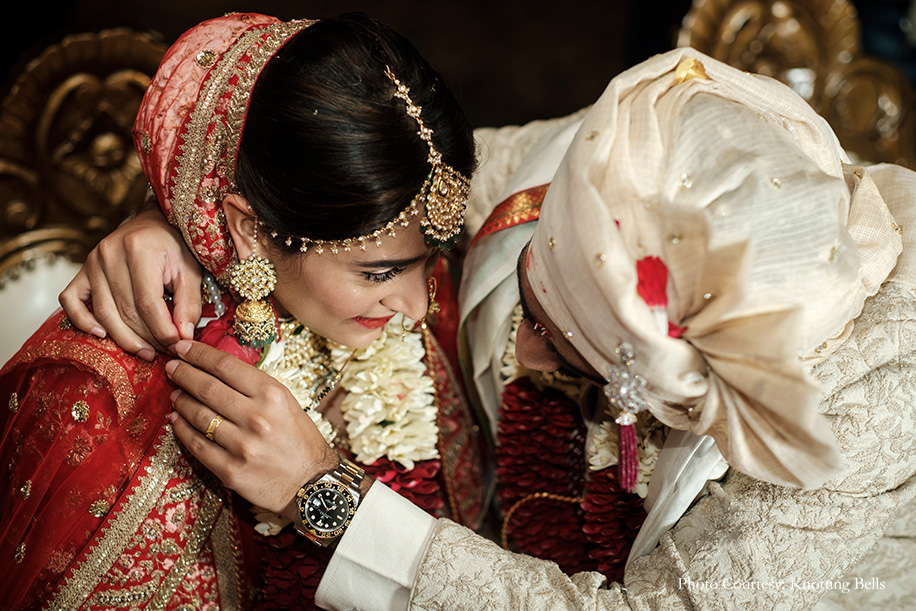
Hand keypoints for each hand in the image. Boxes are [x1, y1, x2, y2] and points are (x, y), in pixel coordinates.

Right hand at [59, 207, 203, 358]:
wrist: (153, 224)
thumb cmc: (174, 247)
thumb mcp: (190, 271)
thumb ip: (189, 304)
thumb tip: (183, 338)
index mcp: (139, 249)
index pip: (148, 303)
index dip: (162, 330)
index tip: (177, 345)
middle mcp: (110, 254)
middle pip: (125, 311)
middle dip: (146, 338)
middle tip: (164, 352)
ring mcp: (92, 262)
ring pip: (103, 313)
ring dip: (124, 338)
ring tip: (145, 351)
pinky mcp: (81, 271)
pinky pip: (71, 301)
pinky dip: (82, 321)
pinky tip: (102, 334)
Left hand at [165, 340, 338, 518]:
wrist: (311, 482)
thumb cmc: (299, 439)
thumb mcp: (286, 403)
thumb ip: (254, 387)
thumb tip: (216, 370)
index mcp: (272, 395)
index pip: (226, 366)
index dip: (198, 354)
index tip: (182, 348)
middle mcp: (257, 417)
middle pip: (207, 387)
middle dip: (183, 373)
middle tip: (171, 367)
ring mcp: (242, 445)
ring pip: (198, 415)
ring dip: (180, 401)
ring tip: (175, 394)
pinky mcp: (231, 470)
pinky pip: (196, 445)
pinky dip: (182, 429)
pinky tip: (177, 420)